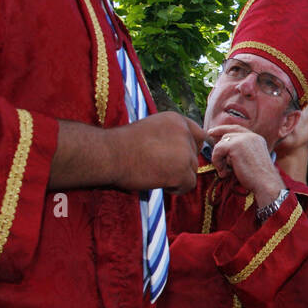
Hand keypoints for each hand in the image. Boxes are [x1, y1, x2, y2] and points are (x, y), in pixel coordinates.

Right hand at [53, 114, 204, 193]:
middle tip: (161, 168)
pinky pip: (189, 184)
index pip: (198, 135)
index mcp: (176, 119)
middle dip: (182, 164)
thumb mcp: (150, 129)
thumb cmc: (121, 144)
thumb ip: (168, 137)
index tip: (177, 158)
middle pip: (194, 154)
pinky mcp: (182, 170)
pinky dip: (177, 189)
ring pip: (192, 170)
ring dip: (178, 176)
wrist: (109, 154)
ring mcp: (185, 151)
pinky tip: (161, 184)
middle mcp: (184, 132)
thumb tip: (180, 153)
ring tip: (156, 175)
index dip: (189, 148)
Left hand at [207, 123, 284, 207]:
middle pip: (226, 136)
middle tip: (222, 168)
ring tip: (225, 172)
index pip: (236, 129)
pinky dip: (217, 161)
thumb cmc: (258, 178)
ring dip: (219, 159)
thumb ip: (241, 151)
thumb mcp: (251, 160)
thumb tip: (221, 148)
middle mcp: (250, 136)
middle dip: (220, 151)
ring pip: (220, 144)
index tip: (211, 132)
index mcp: (256, 138)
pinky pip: (217, 150)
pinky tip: (224, 172)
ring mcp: (243, 139)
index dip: (222, 129)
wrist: (265, 183)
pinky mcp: (235, 146)